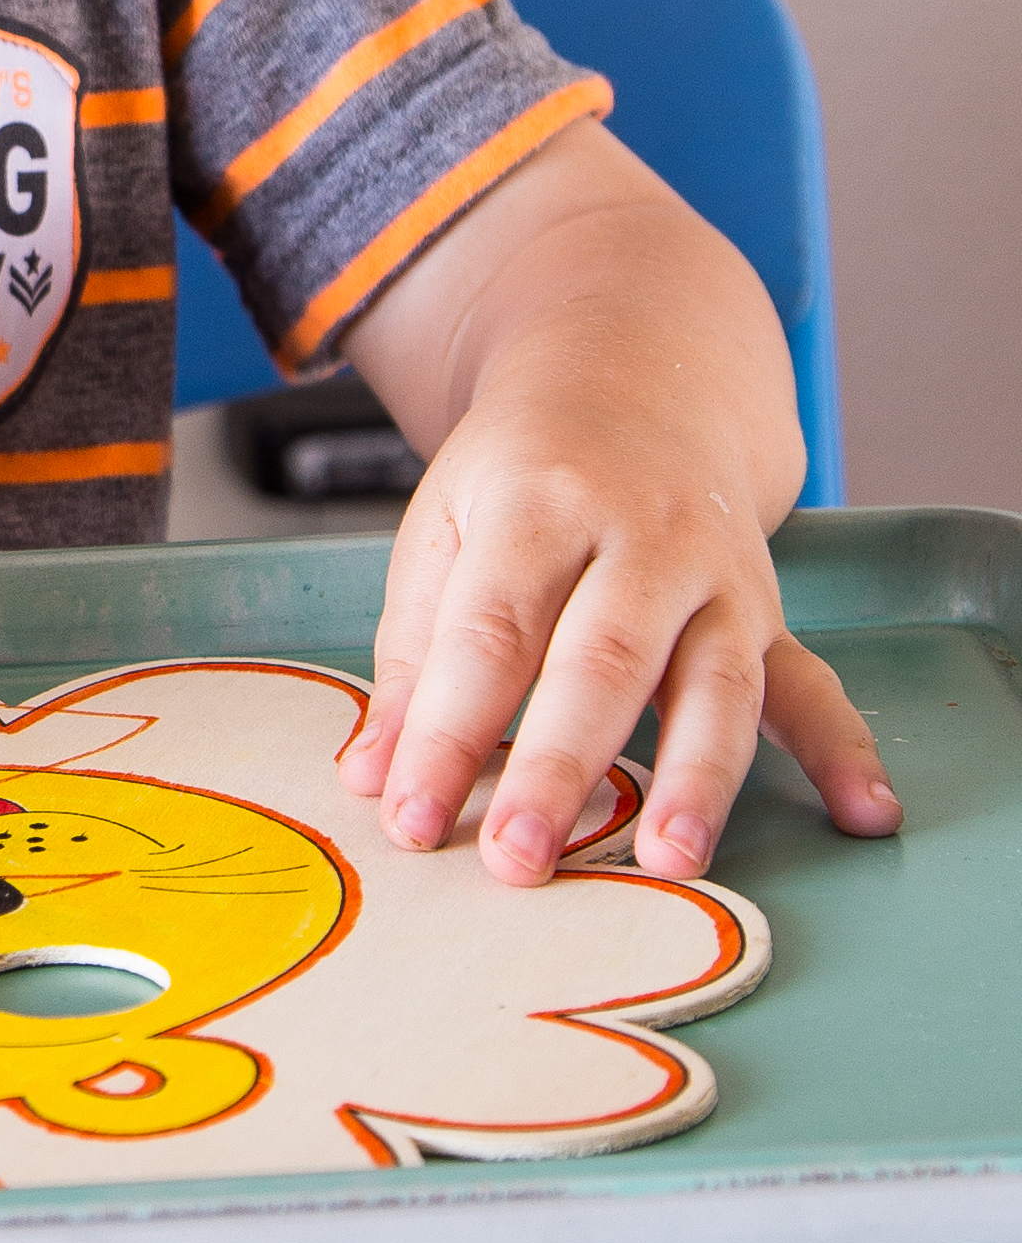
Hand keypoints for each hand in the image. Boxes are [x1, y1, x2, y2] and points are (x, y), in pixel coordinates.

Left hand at [335, 122, 900, 883]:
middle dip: (558, 767)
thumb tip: (375, 777)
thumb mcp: (445, 524)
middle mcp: (639, 535)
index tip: (410, 817)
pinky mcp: (768, 615)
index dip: (446, 732)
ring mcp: (715, 576)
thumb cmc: (524, 474)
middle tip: (518, 860)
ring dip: (696, 779)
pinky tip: (866, 814)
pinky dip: (845, 752)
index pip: (487, 632)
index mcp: (538, 502)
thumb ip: (411, 654)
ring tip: (670, 860)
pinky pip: (814, 685)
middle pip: (600, 661)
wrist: (638, 382)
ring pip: (714, 682)